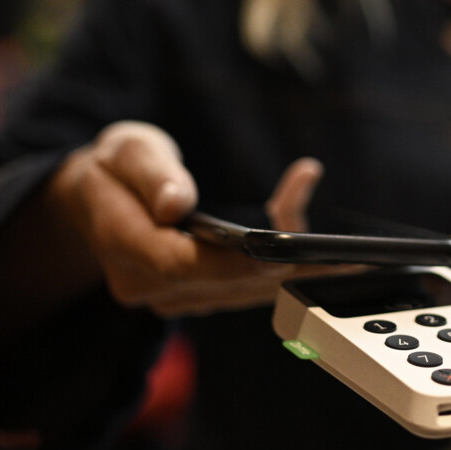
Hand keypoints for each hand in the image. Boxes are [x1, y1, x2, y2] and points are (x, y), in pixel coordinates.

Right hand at [48, 121, 337, 316]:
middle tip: (344, 252)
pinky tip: (327, 257)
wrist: (100, 198)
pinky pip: (248, 289)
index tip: (286, 241)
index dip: (237, 256)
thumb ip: (150, 174)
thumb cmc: (116, 167)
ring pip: (245, 291)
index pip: (182, 263)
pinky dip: (286, 270)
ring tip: (350, 256)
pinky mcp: (200, 297)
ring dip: (296, 271)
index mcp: (123, 248)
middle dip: (284, 263)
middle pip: (226, 281)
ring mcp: (175, 298)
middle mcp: (148, 286)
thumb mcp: (126, 151)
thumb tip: (176, 204)